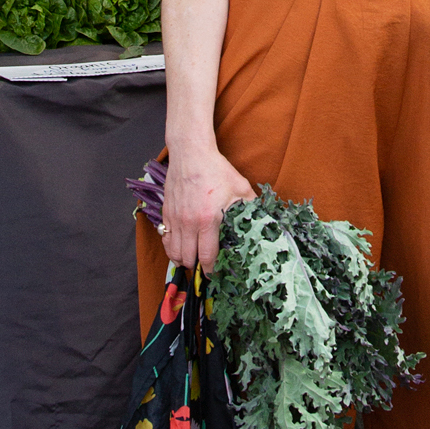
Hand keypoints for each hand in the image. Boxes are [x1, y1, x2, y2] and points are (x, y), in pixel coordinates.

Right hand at [160, 148, 255, 274]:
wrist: (191, 154)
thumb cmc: (216, 169)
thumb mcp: (240, 187)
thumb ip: (251, 205)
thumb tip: (265, 218)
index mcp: (208, 220)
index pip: (207, 255)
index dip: (211, 270)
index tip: (215, 274)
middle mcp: (188, 222)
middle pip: (188, 258)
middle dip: (197, 267)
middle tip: (205, 268)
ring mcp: (175, 218)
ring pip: (173, 252)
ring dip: (182, 260)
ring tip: (191, 261)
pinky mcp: (166, 212)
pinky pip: (165, 238)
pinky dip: (171, 247)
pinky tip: (179, 248)